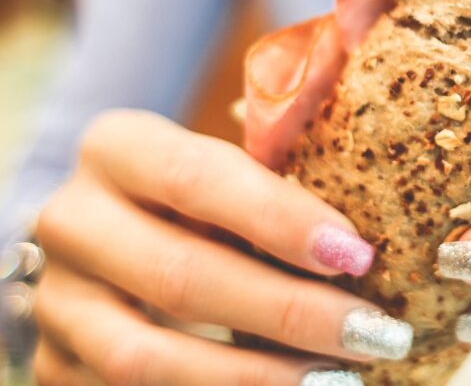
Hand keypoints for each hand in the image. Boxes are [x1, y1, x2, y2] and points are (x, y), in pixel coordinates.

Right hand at [32, 109, 411, 385]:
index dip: (280, 219)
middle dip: (289, 312)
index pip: (198, 178)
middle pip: (180, 277)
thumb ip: (279, 178)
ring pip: (147, 358)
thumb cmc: (199, 195)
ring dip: (254, 377)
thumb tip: (364, 242)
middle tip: (373, 333)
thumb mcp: (227, 169)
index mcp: (117, 148)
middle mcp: (72, 221)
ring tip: (337, 378)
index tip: (357, 256)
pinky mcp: (57, 364)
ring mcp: (57, 301)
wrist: (111, 237)